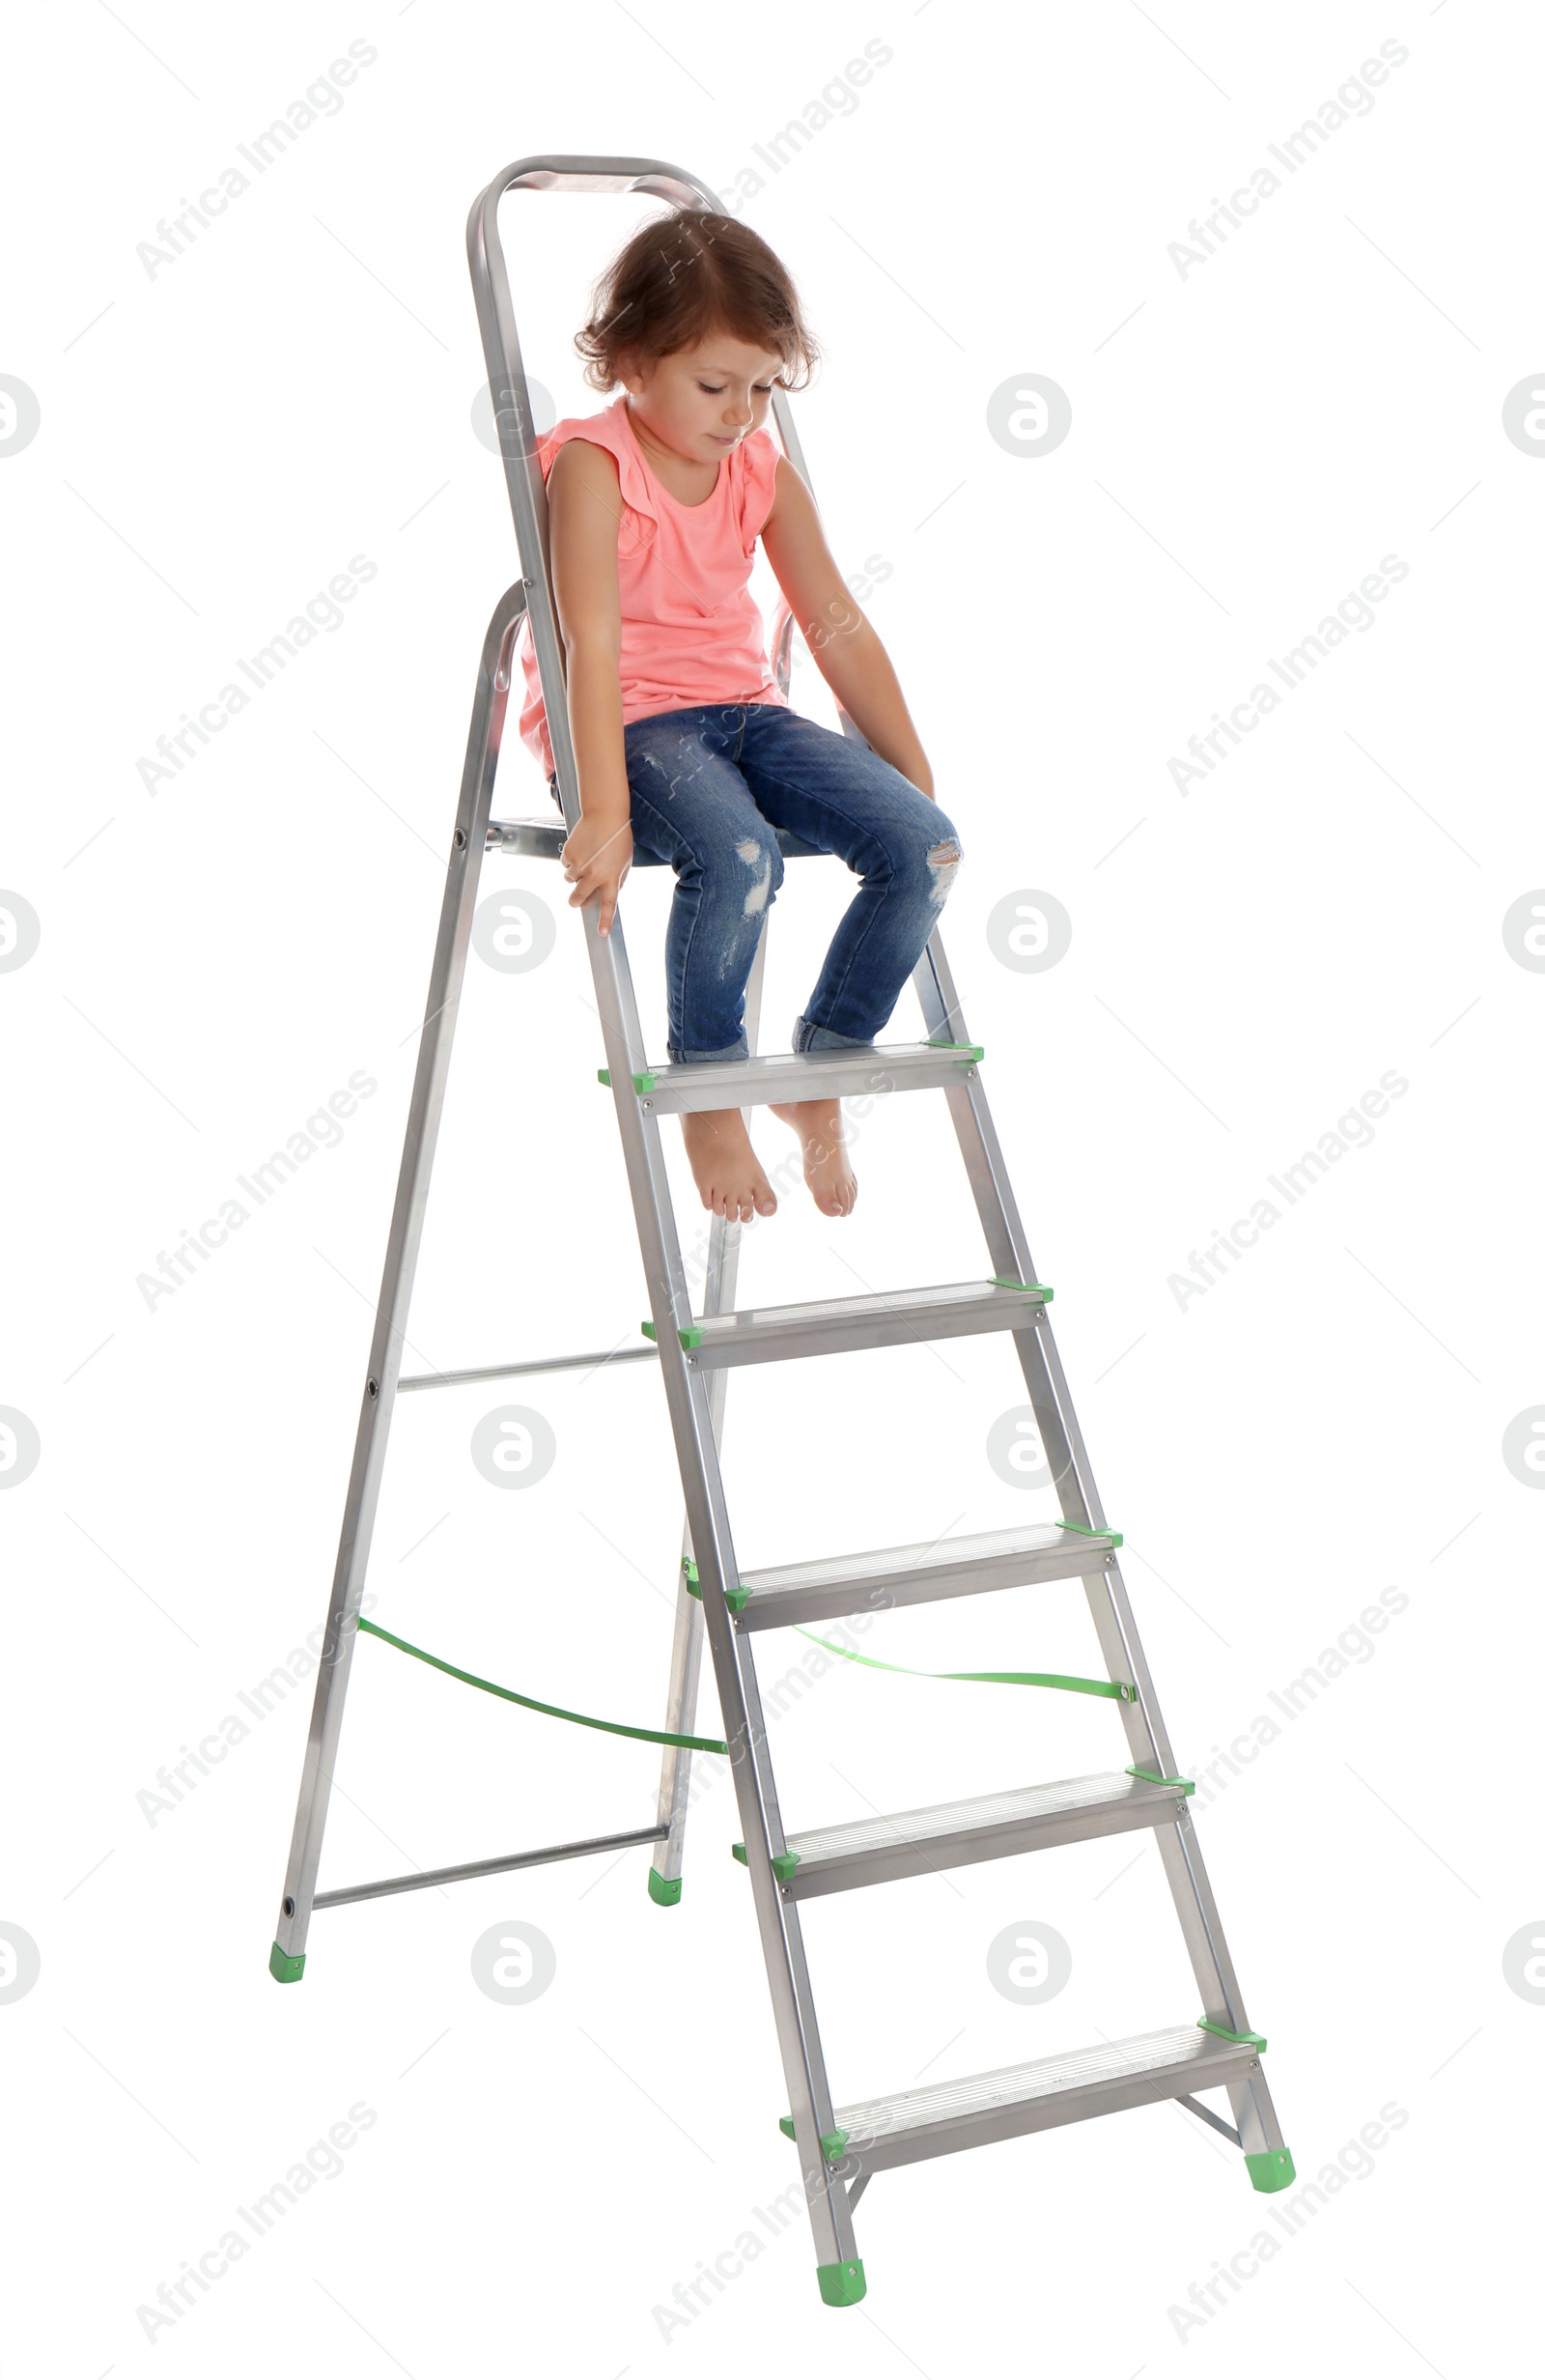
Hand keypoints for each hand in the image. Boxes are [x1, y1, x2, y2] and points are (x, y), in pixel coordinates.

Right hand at [560, 812, 633, 936]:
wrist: (605, 814)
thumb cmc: (618, 838)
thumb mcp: (625, 862)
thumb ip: (616, 880)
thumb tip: (605, 894)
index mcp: (610, 877)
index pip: (608, 904)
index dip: (605, 921)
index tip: (602, 933)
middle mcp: (593, 874)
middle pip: (578, 898)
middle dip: (577, 901)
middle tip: (578, 898)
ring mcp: (578, 865)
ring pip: (570, 880)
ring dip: (576, 875)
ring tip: (587, 858)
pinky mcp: (568, 855)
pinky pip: (565, 865)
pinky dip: (571, 861)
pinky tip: (581, 850)